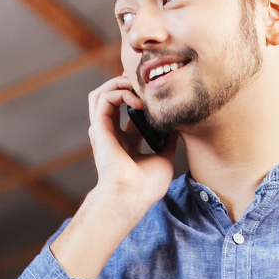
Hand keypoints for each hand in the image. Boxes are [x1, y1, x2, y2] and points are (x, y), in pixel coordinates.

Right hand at [47, 76, 177, 278]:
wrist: (132, 196)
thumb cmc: (146, 186)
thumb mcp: (164, 158)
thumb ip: (168, 141)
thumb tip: (179, 127)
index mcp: (126, 141)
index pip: (130, 111)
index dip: (142, 97)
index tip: (158, 93)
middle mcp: (112, 134)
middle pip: (113, 97)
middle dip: (127, 84)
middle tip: (146, 83)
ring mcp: (104, 130)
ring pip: (101, 93)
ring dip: (119, 84)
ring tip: (138, 87)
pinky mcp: (99, 128)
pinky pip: (103, 98)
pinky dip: (119, 92)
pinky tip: (137, 101)